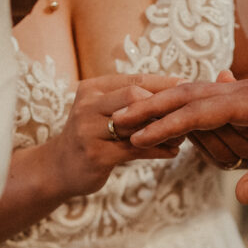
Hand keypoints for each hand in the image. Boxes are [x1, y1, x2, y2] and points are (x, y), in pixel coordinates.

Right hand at [46, 76, 180, 198]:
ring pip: (136, 124)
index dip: (164, 83)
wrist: (58, 169)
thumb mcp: (102, 111)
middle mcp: (88, 105)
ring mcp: (89, 130)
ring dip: (165, 130)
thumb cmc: (90, 137)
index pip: (134, 79)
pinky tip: (172, 152)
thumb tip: (172, 90)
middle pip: (135, 95)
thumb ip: (127, 100)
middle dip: (164, 105)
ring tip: (184, 135)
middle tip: (188, 114)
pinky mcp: (96, 155)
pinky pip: (135, 149)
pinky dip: (158, 150)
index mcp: (92, 89)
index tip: (189, 88)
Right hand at [112, 79, 247, 202]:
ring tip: (131, 118)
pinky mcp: (244, 100)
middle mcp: (242, 91)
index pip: (199, 111)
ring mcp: (242, 93)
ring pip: (192, 95)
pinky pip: (205, 101)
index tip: (138, 136)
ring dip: (161, 105)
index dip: (167, 124)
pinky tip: (167, 110)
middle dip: (151, 106)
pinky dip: (181, 106)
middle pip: (185, 95)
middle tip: (118, 119)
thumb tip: (240, 198)